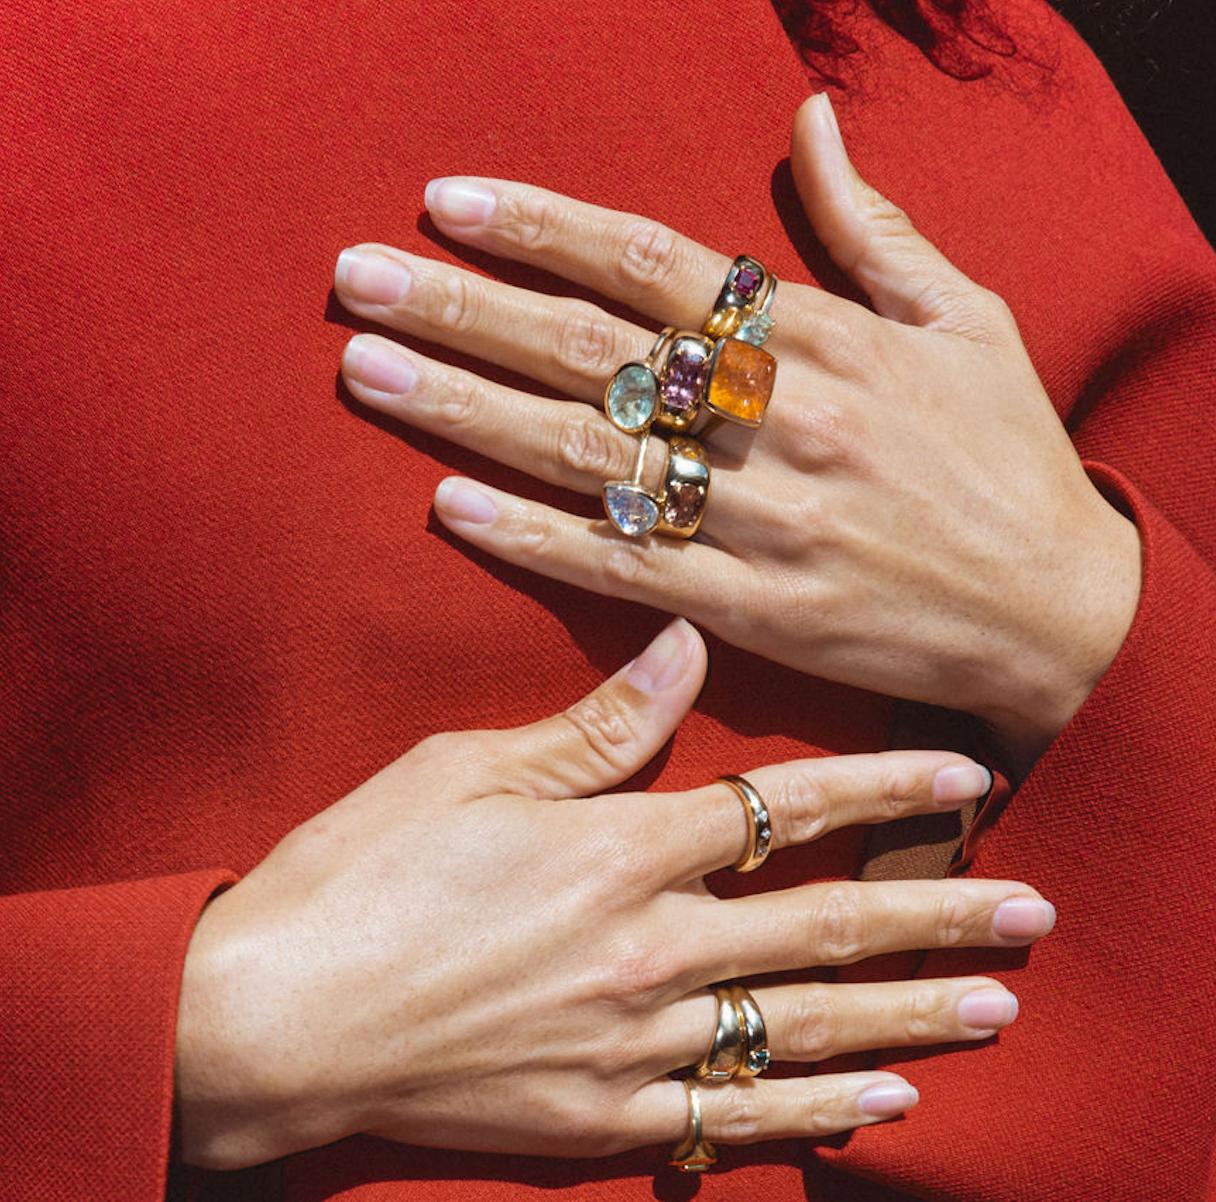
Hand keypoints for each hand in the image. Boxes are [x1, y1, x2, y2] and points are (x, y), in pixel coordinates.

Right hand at [176, 620, 1052, 1169]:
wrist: (272, 1022)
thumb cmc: (359, 878)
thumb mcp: (466, 770)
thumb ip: (594, 724)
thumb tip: (684, 647)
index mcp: (618, 848)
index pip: (788, 806)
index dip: (885, 785)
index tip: (967, 772)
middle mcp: (649, 946)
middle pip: (827, 920)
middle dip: (940, 908)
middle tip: (1034, 908)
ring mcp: (634, 1041)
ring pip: (806, 1022)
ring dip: (911, 1011)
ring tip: (997, 1006)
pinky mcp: (602, 1114)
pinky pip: (737, 1115)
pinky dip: (817, 1110)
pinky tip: (885, 1102)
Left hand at [331, 94, 1139, 764]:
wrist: (1058, 613)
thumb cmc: (1011, 460)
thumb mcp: (968, 317)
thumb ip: (874, 223)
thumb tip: (812, 118)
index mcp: (822, 337)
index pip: (653, 262)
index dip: (543, 228)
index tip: (447, 203)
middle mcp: (779, 418)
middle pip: (592, 349)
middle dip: (464, 309)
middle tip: (357, 280)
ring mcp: (760, 518)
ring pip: (586, 454)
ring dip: (465, 410)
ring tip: (368, 373)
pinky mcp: (753, 607)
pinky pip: (622, 567)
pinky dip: (532, 536)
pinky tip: (449, 504)